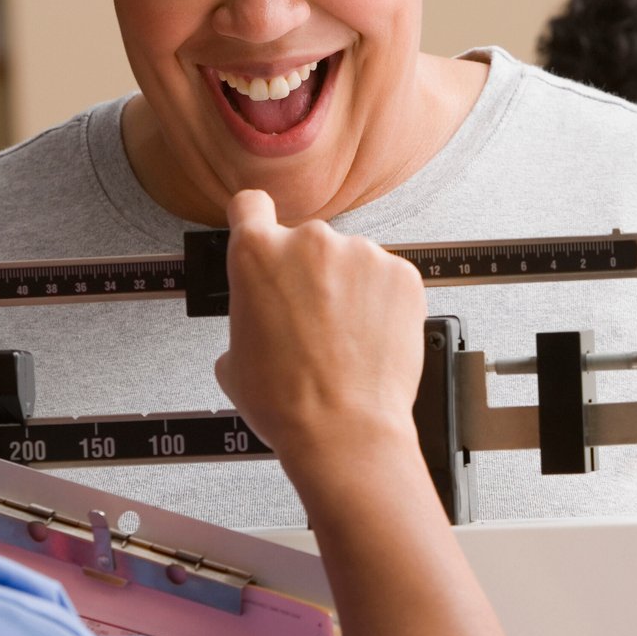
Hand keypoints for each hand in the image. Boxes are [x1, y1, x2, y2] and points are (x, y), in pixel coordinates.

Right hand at [213, 189, 425, 460]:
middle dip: (309, 275)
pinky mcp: (403, 275)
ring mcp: (362, 255)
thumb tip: (259, 319)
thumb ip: (246, 316)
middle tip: (311, 321)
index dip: (255, 220)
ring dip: (349, 289)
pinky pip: (388, 279)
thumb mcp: (233, 358)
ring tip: (346, 338)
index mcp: (257, 254)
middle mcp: (310, 242)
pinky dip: (383, 302)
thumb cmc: (288, 402)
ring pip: (351, 262)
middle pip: (307, 243)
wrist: (344, 430)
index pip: (251, 206)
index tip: (262, 227)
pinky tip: (372, 338)